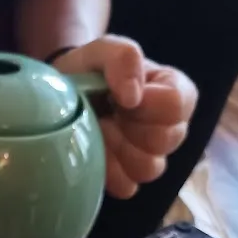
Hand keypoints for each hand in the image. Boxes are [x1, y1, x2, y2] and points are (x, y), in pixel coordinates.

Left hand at [54, 35, 197, 198]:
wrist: (60, 97)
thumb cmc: (88, 70)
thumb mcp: (102, 50)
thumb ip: (122, 58)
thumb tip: (134, 96)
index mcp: (173, 91)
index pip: (177, 105)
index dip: (145, 105)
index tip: (120, 98)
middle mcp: (169, 127)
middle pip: (166, 140)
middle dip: (130, 127)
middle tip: (107, 114)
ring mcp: (150, 157)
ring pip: (149, 168)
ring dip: (118, 151)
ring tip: (100, 132)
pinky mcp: (127, 178)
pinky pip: (127, 187)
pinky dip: (108, 172)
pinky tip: (96, 153)